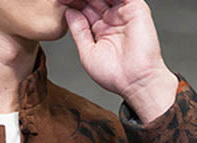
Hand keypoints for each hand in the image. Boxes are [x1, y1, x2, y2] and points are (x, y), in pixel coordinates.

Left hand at [56, 0, 178, 123]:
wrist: (134, 81)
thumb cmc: (114, 75)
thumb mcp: (87, 52)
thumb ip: (79, 30)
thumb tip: (69, 12)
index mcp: (100, 29)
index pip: (84, 9)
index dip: (72, 4)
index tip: (59, 1)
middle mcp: (112, 19)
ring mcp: (123, 12)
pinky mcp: (136, 7)